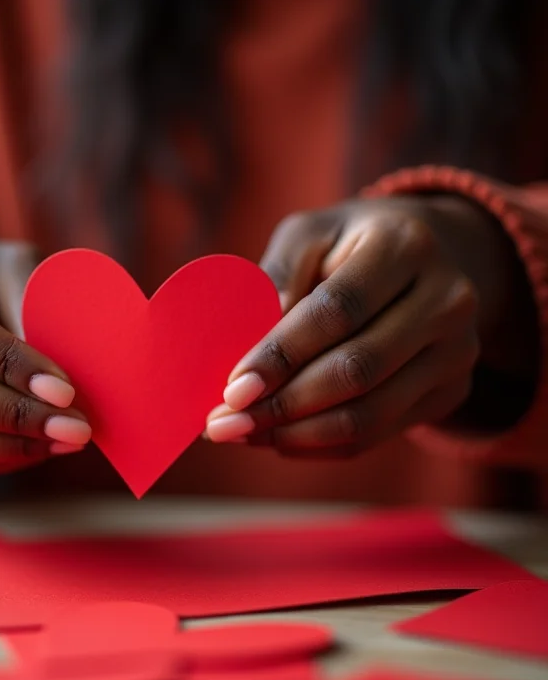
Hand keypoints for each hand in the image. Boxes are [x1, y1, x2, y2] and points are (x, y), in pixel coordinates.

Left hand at [205, 195, 528, 456]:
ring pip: (368, 414)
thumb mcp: (309, 235)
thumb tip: (249, 340)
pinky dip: (319, 444)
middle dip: (281, 405)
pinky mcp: (451, 391)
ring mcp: (457, 352)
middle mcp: (447, 300)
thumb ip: (277, 275)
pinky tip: (276, 438)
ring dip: (295, 434)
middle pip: (356, 370)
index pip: (338, 311)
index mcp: (405, 246)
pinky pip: (377, 434)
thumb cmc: (348, 247)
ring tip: (242, 434)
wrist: (426, 261)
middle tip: (222, 423)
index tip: (232, 388)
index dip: (281, 354)